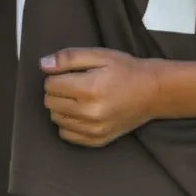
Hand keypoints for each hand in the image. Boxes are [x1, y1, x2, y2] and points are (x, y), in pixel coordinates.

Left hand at [41, 48, 161, 147]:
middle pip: (50, 102)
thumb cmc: (126, 69)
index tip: (70, 72)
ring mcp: (93, 130)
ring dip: (62, 106)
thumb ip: (69, 58)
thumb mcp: (100, 55)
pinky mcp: (96, 140)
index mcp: (89, 88)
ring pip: (56, 119)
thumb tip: (43, 64)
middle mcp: (89, 113)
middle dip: (57, 90)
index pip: (50, 85)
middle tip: (75, 83)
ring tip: (79, 97)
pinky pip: (67, 134)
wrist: (152, 92)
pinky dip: (69, 122)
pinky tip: (81, 112)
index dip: (56, 75)